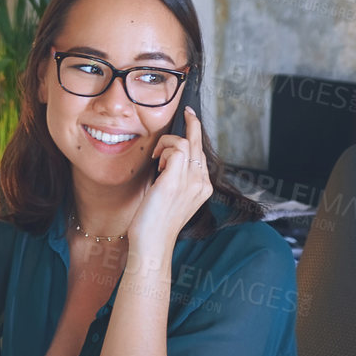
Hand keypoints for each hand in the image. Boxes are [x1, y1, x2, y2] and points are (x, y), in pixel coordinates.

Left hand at [128, 107, 212, 256]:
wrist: (152, 243)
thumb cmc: (156, 223)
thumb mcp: (172, 197)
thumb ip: (176, 178)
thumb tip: (167, 157)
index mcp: (203, 188)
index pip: (202, 154)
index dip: (195, 136)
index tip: (190, 120)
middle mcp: (202, 183)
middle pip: (200, 144)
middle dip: (193, 124)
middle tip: (187, 111)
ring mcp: (191, 182)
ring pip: (187, 143)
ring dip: (168, 144)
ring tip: (157, 158)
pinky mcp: (175, 180)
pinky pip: (177, 148)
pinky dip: (164, 148)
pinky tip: (156, 161)